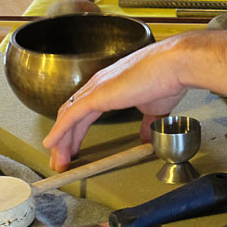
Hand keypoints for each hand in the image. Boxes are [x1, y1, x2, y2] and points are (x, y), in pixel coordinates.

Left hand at [43, 38, 188, 171]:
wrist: (174, 66)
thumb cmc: (168, 79)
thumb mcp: (154, 108)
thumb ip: (146, 122)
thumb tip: (145, 136)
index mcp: (110, 87)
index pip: (84, 113)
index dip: (75, 133)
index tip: (73, 150)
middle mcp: (98, 86)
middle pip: (71, 116)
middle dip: (64, 140)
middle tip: (60, 160)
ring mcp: (96, 89)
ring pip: (68, 118)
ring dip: (60, 141)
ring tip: (57, 161)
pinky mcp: (97, 95)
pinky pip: (71, 116)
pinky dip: (59, 131)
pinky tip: (51, 144)